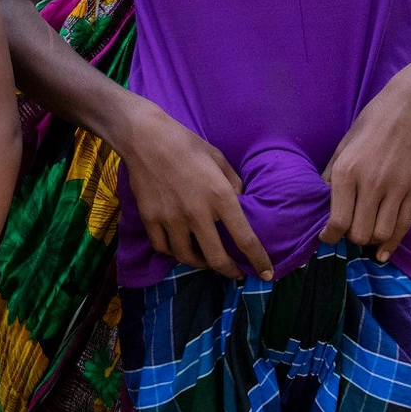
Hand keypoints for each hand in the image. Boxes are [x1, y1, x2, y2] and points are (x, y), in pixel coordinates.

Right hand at [113, 96, 270, 279]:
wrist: (145, 138)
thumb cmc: (186, 144)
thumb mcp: (218, 158)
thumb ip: (233, 182)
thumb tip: (241, 201)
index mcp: (220, 196)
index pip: (245, 238)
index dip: (258, 260)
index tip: (266, 273)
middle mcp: (197, 213)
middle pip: (216, 258)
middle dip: (229, 271)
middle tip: (235, 273)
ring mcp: (171, 219)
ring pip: (188, 257)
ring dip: (201, 264)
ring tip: (207, 261)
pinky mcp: (150, 219)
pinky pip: (164, 247)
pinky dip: (174, 252)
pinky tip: (179, 248)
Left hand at [320, 66, 410, 261]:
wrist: (409, 109)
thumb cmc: (370, 124)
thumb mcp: (343, 146)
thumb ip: (331, 176)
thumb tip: (320, 203)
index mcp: (347, 172)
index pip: (338, 221)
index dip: (330, 236)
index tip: (327, 238)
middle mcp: (371, 184)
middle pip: (359, 233)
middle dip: (350, 238)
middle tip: (347, 232)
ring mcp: (396, 189)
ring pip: (381, 234)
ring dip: (371, 240)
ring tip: (365, 233)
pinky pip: (403, 226)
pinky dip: (392, 244)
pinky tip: (382, 251)